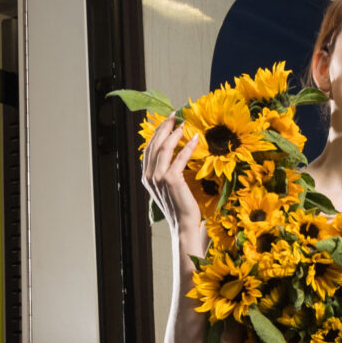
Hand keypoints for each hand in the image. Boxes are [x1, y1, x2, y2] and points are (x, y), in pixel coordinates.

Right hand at [141, 116, 204, 252]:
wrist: (184, 226)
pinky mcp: (171, 180)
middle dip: (164, 127)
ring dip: (174, 133)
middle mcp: (149, 177)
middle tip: (174, 116)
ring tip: (183, 124)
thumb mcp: (171, 189)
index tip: (167, 122)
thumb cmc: (181, 209)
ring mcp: (158, 178)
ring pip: (164, 148)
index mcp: (147, 178)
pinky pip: (179, 157)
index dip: (157, 133)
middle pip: (154, 144)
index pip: (149, 149)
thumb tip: (178, 155)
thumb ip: (168, 172)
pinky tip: (195, 139)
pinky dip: (187, 146)